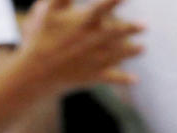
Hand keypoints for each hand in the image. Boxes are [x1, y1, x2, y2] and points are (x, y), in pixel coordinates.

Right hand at [18, 0, 143, 94]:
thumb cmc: (38, 40)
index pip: (104, 6)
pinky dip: (123, 79)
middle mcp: (93, 40)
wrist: (32, 74)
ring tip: (141, 49)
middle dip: (132, 28)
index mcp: (84, 22)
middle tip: (144, 26)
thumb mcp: (47, 12)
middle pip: (118, 31)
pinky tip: (134, 80)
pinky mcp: (91, 77)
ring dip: (132, 51)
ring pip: (120, 54)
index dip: (115, 0)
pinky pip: (112, 78)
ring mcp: (95, 59)